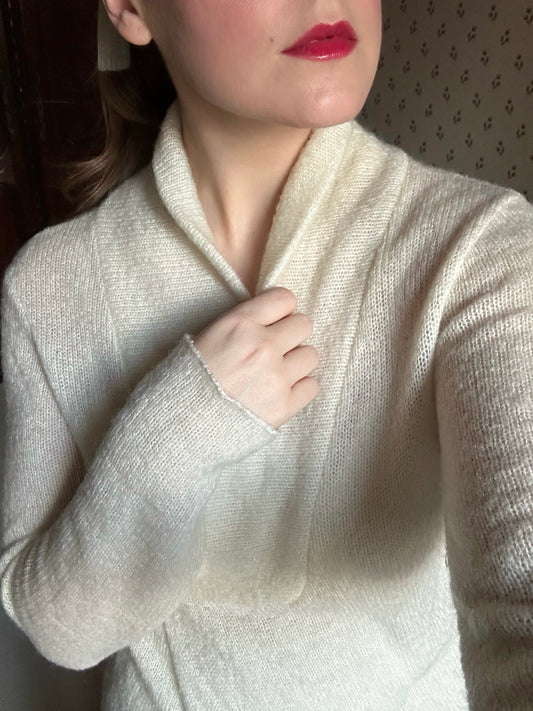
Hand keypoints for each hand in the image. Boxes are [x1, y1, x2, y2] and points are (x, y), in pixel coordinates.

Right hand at [193, 287, 319, 428]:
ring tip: (275, 373)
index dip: (280, 310)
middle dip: (291, 335)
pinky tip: (279, 392)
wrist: (178, 425)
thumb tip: (273, 320)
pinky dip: (299, 389)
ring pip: (311, 355)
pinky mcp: (284, 406)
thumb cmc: (186, 380)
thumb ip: (242, 324)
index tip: (274, 321)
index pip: (284, 298)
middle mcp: (263, 346)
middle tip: (275, 350)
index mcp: (240, 323)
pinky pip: (312, 386)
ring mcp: (276, 377)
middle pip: (304, 325)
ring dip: (296, 362)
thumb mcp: (206, 337)